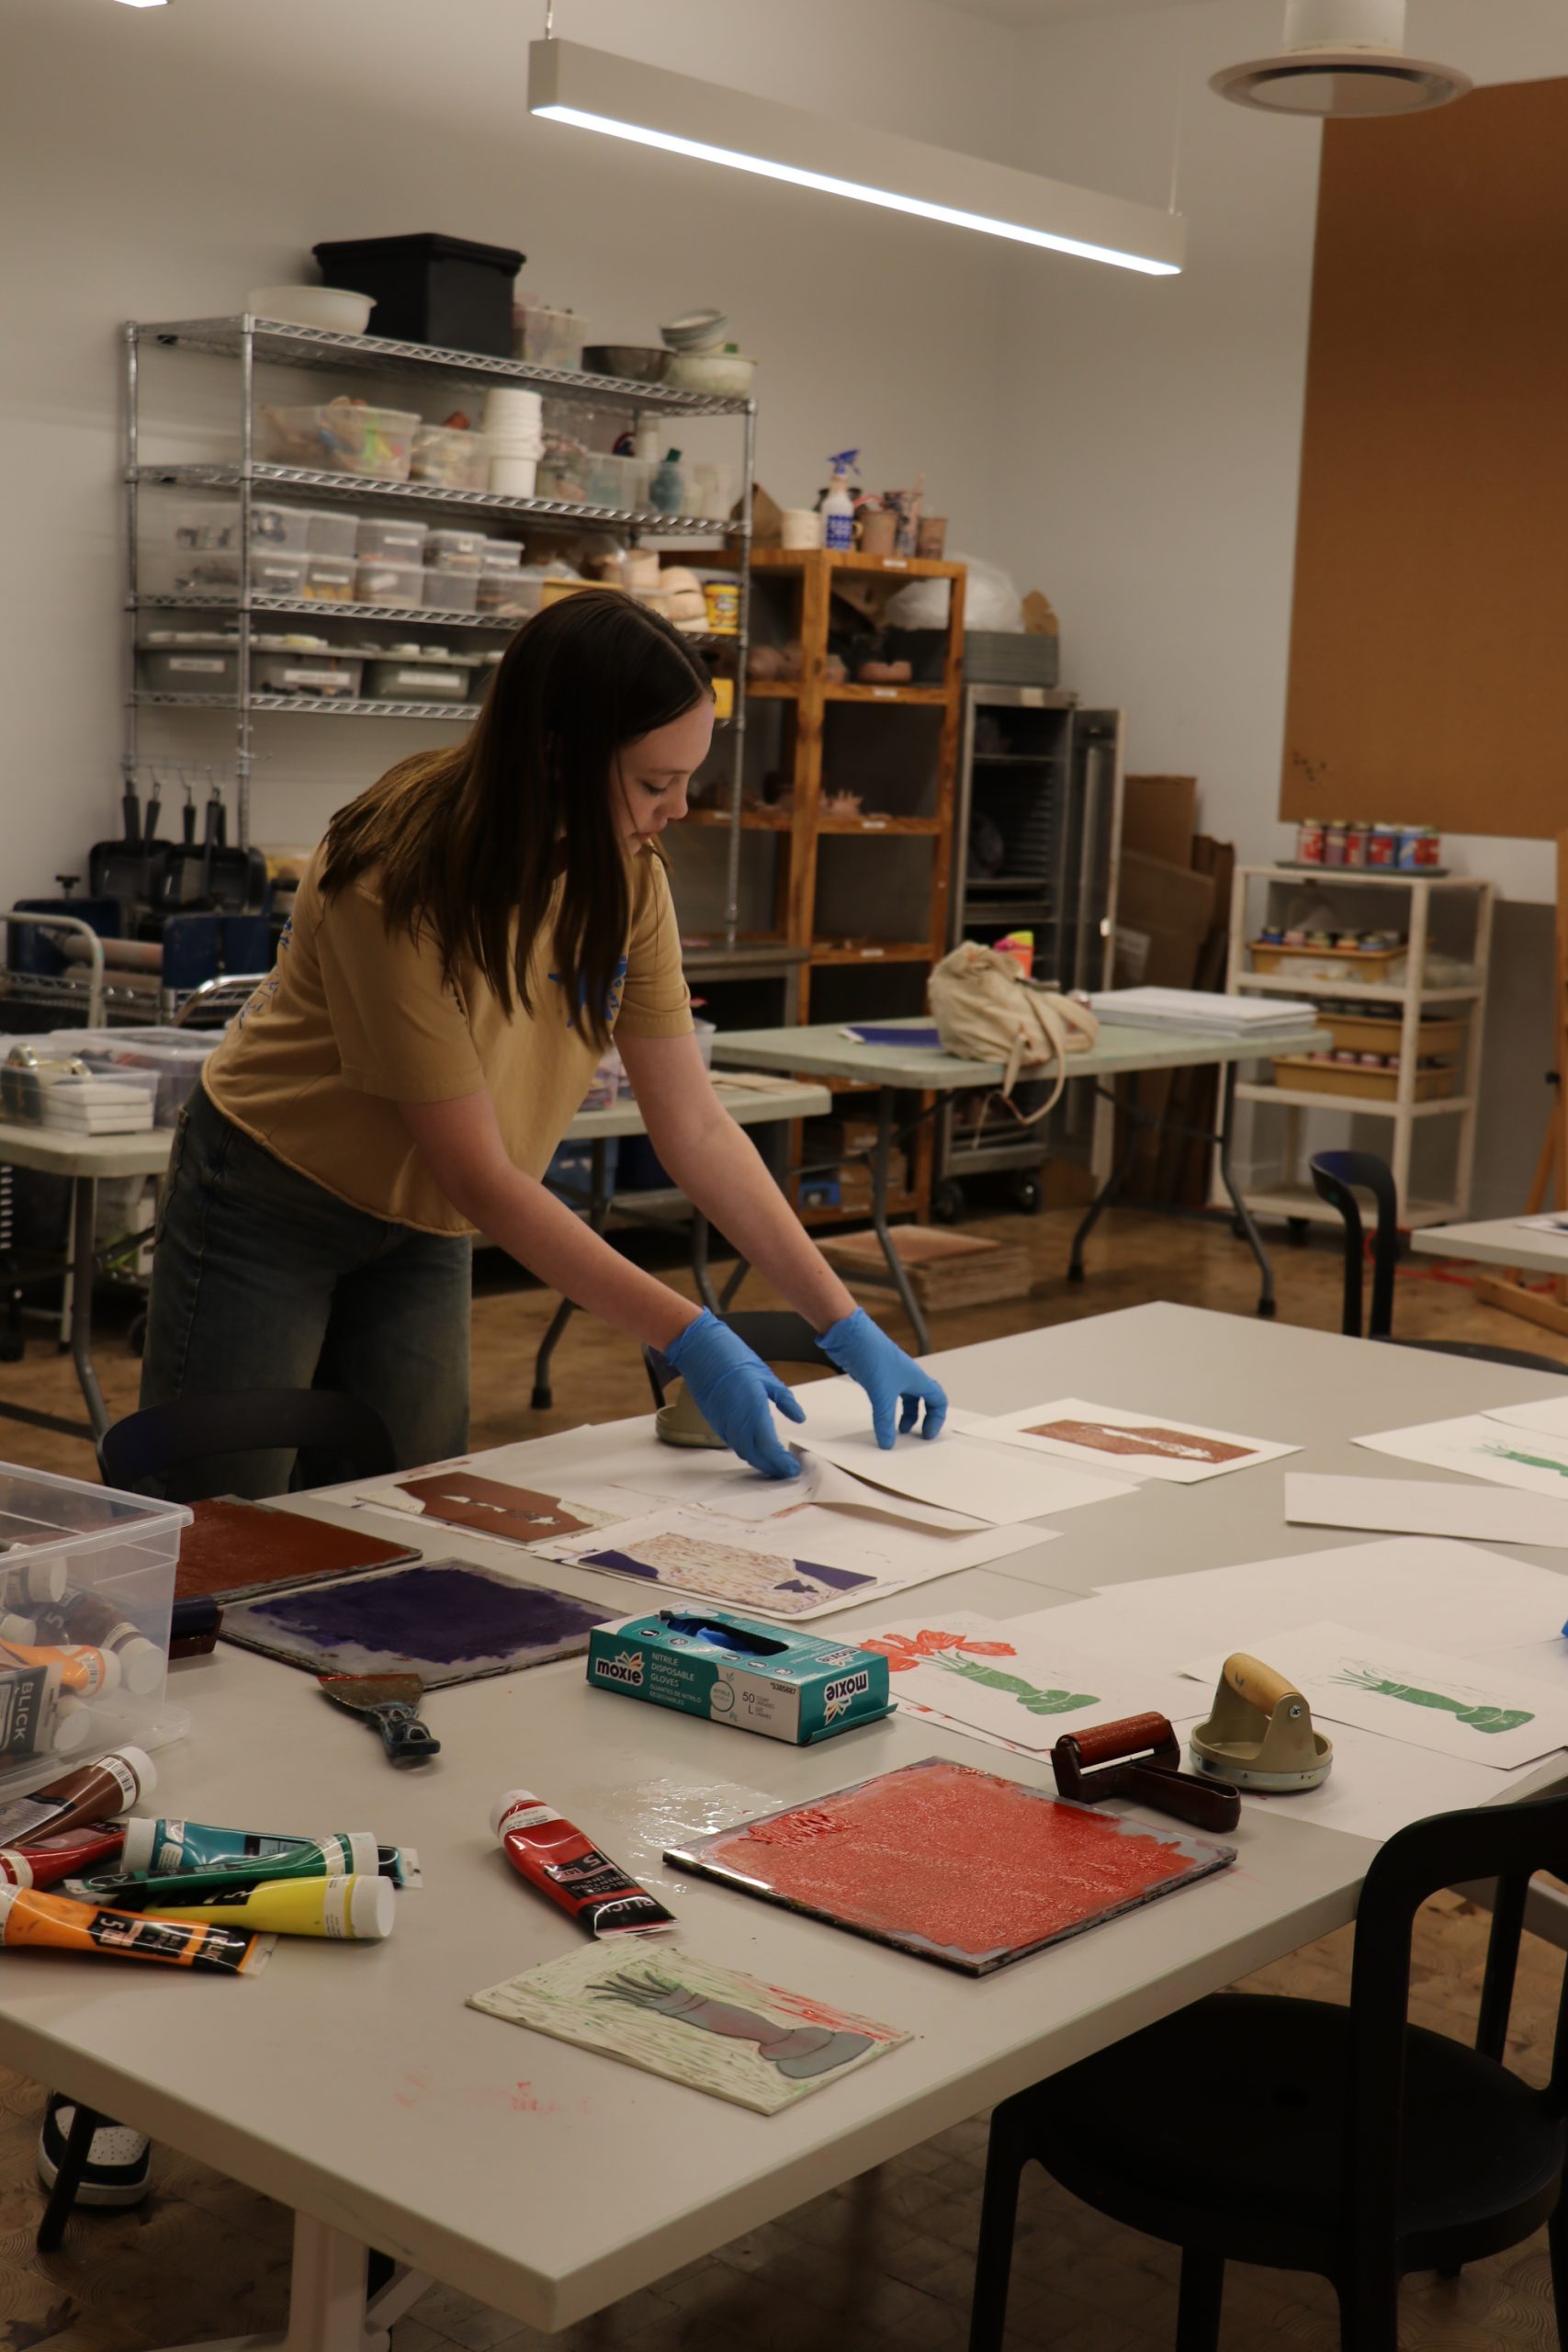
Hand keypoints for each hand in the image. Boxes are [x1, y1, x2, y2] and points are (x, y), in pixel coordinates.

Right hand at [661, 1310, 803, 1478]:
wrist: (702, 1351)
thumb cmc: (735, 1358)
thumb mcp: (767, 1378)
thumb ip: (785, 1400)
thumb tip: (799, 1417)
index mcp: (754, 1411)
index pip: (769, 1447)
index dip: (781, 1462)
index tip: (793, 1468)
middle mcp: (737, 1423)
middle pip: (756, 1456)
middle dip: (773, 1467)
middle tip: (786, 1470)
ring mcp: (724, 1424)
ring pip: (743, 1452)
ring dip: (759, 1461)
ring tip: (775, 1464)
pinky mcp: (715, 1422)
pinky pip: (733, 1443)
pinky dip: (747, 1450)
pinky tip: (756, 1448)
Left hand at [816, 1309, 947, 1448]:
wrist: (850, 1336)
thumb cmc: (873, 1355)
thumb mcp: (881, 1394)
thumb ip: (884, 1420)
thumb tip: (887, 1442)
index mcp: (917, 1379)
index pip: (937, 1400)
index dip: (936, 1419)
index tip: (926, 1435)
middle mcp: (907, 1376)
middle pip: (922, 1400)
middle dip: (921, 1418)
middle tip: (914, 1436)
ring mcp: (891, 1375)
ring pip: (904, 1398)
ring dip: (903, 1414)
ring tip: (895, 1429)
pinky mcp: (876, 1375)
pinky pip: (888, 1395)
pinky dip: (887, 1408)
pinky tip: (878, 1415)